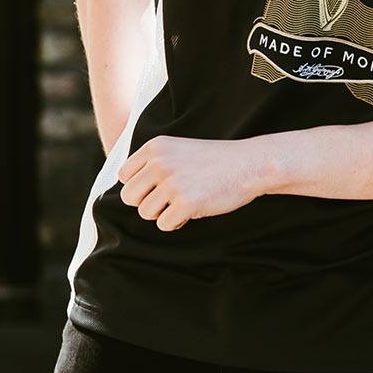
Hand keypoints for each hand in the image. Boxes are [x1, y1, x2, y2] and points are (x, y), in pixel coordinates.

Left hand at [117, 135, 267, 231]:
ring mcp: (172, 183)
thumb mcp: (178, 150)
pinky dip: (177, 223)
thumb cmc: (214, 160)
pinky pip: (164, 225)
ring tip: (184, 202)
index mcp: (155, 147)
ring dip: (163, 213)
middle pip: (129, 197)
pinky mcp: (186, 203)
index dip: (140, 186)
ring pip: (145, 213)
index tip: (158, 186)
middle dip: (147, 202)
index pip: (123, 176)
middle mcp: (159, 163)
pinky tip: (192, 210)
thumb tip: (127, 191)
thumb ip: (152, 163)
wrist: (249, 164)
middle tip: (169, 199)